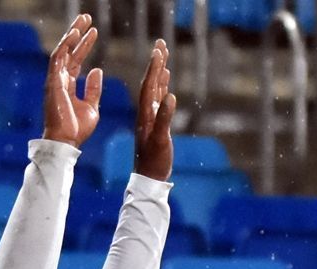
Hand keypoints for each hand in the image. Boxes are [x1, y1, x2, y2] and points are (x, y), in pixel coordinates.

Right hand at [43, 14, 101, 147]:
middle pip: (68, 51)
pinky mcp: (53, 82)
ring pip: (63, 50)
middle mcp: (59, 79)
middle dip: (77, 33)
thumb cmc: (78, 129)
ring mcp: (54, 80)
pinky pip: (58, 59)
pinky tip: (74, 34)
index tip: (94, 32)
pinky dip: (66, 45)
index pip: (76, 60)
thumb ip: (93, 89)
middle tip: (86, 18)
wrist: (67, 142)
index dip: (84, 45)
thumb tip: (97, 70)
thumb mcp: (92, 107)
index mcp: (68, 85)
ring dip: (72, 34)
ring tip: (83, 20)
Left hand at [134, 39, 175, 181]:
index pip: (149, 86)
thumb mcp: (160, 139)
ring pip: (155, 88)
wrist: (149, 176)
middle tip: (161, 43)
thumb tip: (171, 97)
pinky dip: (163, 86)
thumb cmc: (155, 160)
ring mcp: (151, 116)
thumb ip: (164, 118)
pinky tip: (166, 78)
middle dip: (156, 63)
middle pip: (150, 82)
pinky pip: (159, 99)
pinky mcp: (156, 122)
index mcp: (145, 113)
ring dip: (159, 71)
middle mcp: (146, 111)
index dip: (154, 68)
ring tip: (163, 55)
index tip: (158, 51)